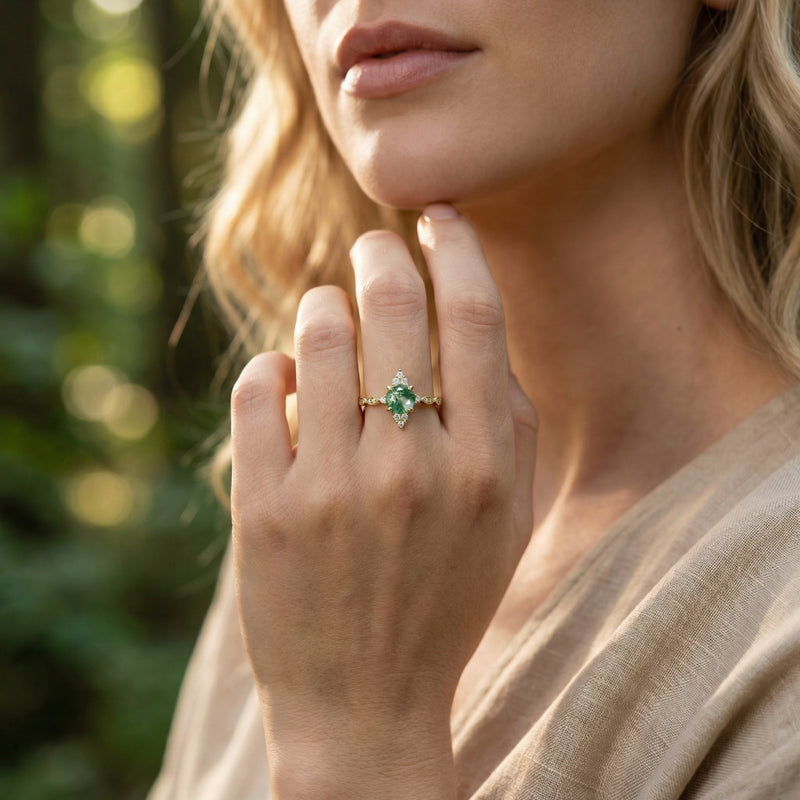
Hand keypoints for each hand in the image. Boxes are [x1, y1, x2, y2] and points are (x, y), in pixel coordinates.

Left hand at [230, 204, 537, 798]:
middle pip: (394, 305)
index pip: (475, 317)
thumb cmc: (443, 602)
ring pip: (316, 334)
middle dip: (380, 254)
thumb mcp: (509, 523)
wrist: (365, 706)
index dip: (456, 248)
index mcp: (485, 469)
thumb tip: (478, 325)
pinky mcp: (261, 509)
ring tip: (329, 316)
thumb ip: (513, 424)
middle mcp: (412, 469)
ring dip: (321, 306)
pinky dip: (270, 367)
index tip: (437, 218)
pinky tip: (287, 381)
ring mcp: (330, 488)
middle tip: (375, 247)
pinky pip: (257, 389)